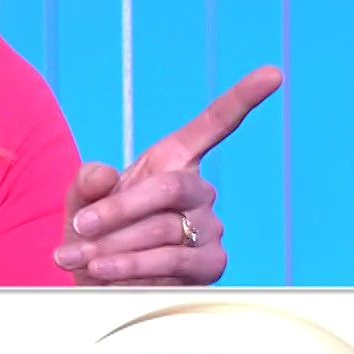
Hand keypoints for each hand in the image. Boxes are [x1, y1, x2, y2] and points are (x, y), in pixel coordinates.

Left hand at [54, 67, 282, 285]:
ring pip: (166, 232)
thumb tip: (104, 176)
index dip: (244, 98)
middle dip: (119, 210)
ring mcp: (210, 229)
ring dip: (117, 248)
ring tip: (80, 258)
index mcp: (174, 160)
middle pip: (169, 188)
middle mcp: (200, 191)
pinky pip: (174, 265)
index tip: (274, 72)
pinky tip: (106, 276)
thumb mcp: (80, 202)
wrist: (96, 281)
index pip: (215, 124)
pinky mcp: (212, 266)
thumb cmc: (94, 233)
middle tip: (79, 227)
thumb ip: (87, 183)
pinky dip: (133, 271)